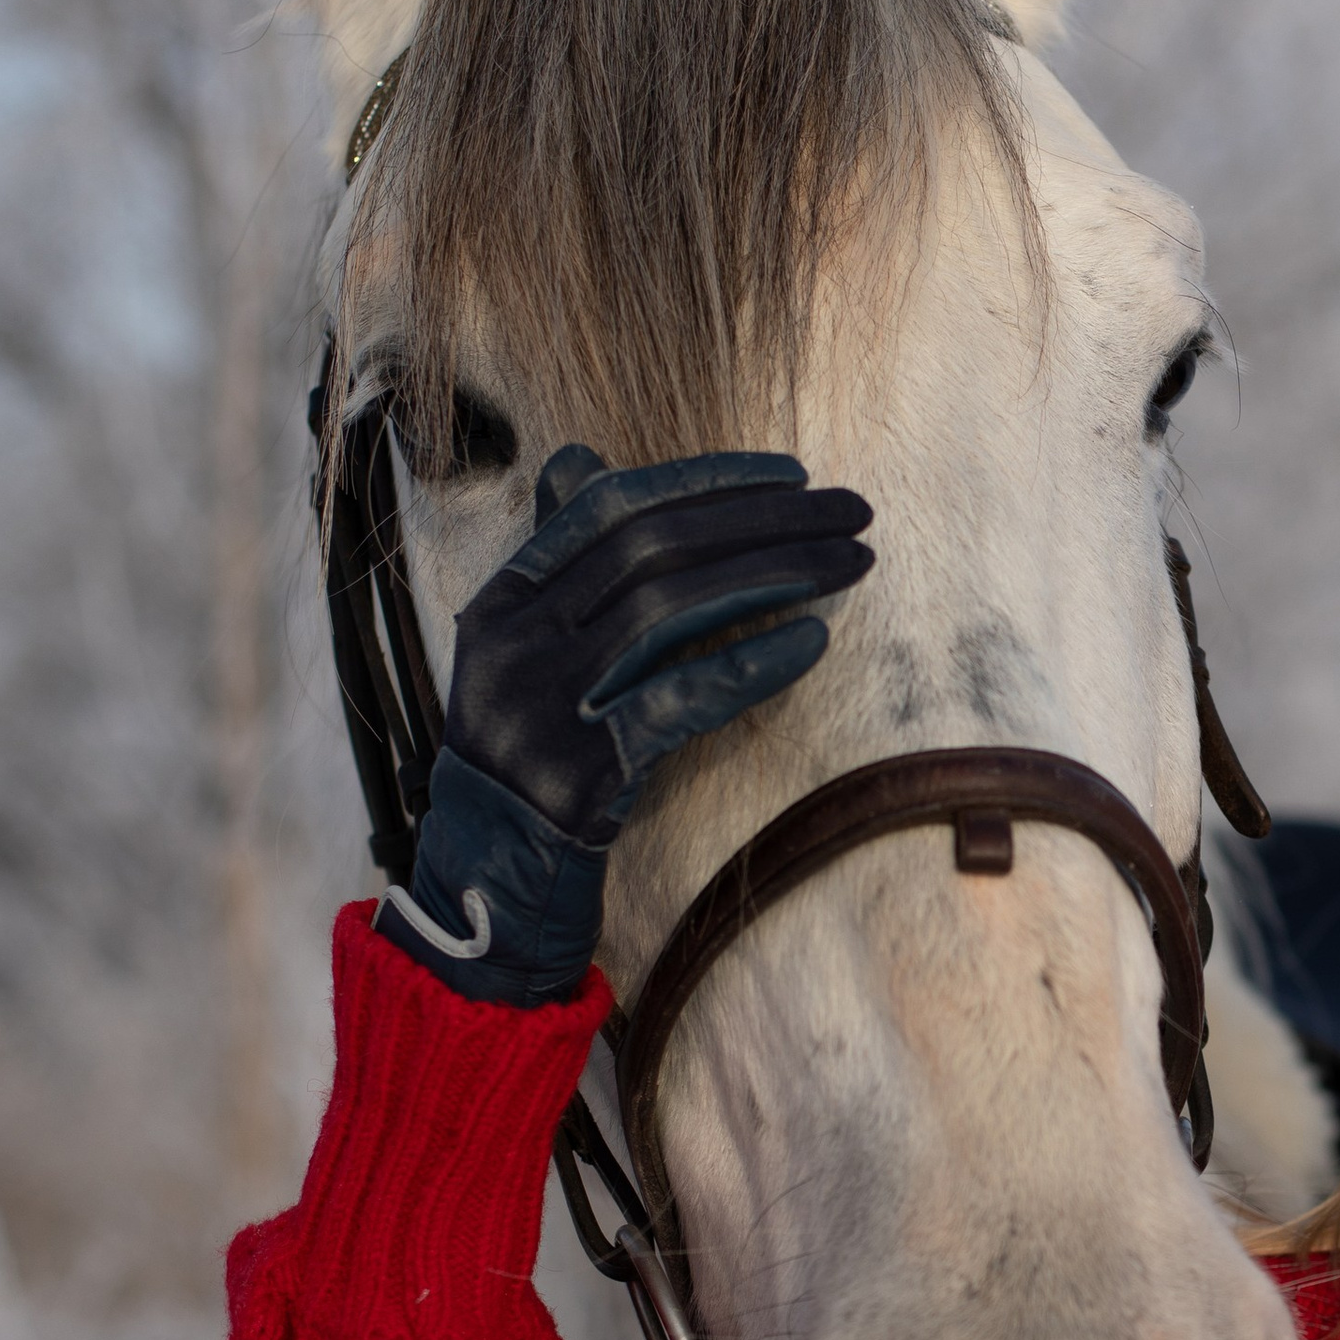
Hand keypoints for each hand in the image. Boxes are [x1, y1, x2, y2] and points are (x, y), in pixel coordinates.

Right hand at [377, 445, 872, 1004]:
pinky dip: (750, 665)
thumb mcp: (523, 648)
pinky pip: (677, 701)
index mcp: (503, 598)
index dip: (706, 482)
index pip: (609, 506)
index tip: (793, 475)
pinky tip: (812, 641)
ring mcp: (542, 705)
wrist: (486, 880)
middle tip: (853, 512)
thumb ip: (559, 560)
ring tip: (851, 562)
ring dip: (774, 575)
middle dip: (765, 520)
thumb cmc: (530, 753)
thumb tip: (581, 459)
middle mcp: (514, 641)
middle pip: (652, 550)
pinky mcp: (580, 771)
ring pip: (668, 611)